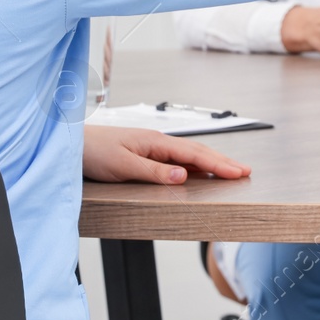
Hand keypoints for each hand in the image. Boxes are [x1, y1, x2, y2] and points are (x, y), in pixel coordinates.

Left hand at [82, 126, 250, 184]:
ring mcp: (153, 148)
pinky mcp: (146, 155)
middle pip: (198, 152)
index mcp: (156, 142)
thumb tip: (184, 177)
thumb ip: (154, 172)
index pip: (195, 154)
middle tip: (245, 171)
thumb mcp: (123, 166)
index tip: (240, 172)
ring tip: (231, 170)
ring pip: (189, 155)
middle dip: (223, 161)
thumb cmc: (94, 152)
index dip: (219, 164)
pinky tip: (199, 171)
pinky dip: (195, 165)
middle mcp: (158, 143)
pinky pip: (178, 160)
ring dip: (212, 162)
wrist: (73, 144)